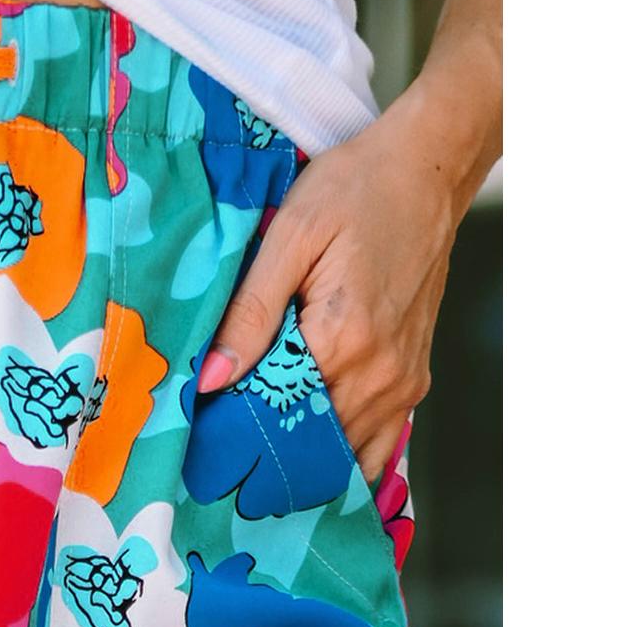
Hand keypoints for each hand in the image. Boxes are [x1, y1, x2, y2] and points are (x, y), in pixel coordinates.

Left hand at [196, 105, 463, 487]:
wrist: (427, 171)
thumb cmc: (354, 191)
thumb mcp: (290, 237)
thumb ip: (250, 313)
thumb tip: (210, 379)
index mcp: (344, 340)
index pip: (274, 412)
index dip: (233, 426)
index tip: (200, 432)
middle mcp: (381, 374)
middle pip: (308, 440)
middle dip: (262, 446)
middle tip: (219, 450)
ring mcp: (403, 383)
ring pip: (342, 450)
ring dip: (299, 455)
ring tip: (255, 452)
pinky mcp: (414, 380)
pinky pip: (378, 443)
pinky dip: (342, 455)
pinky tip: (307, 454)